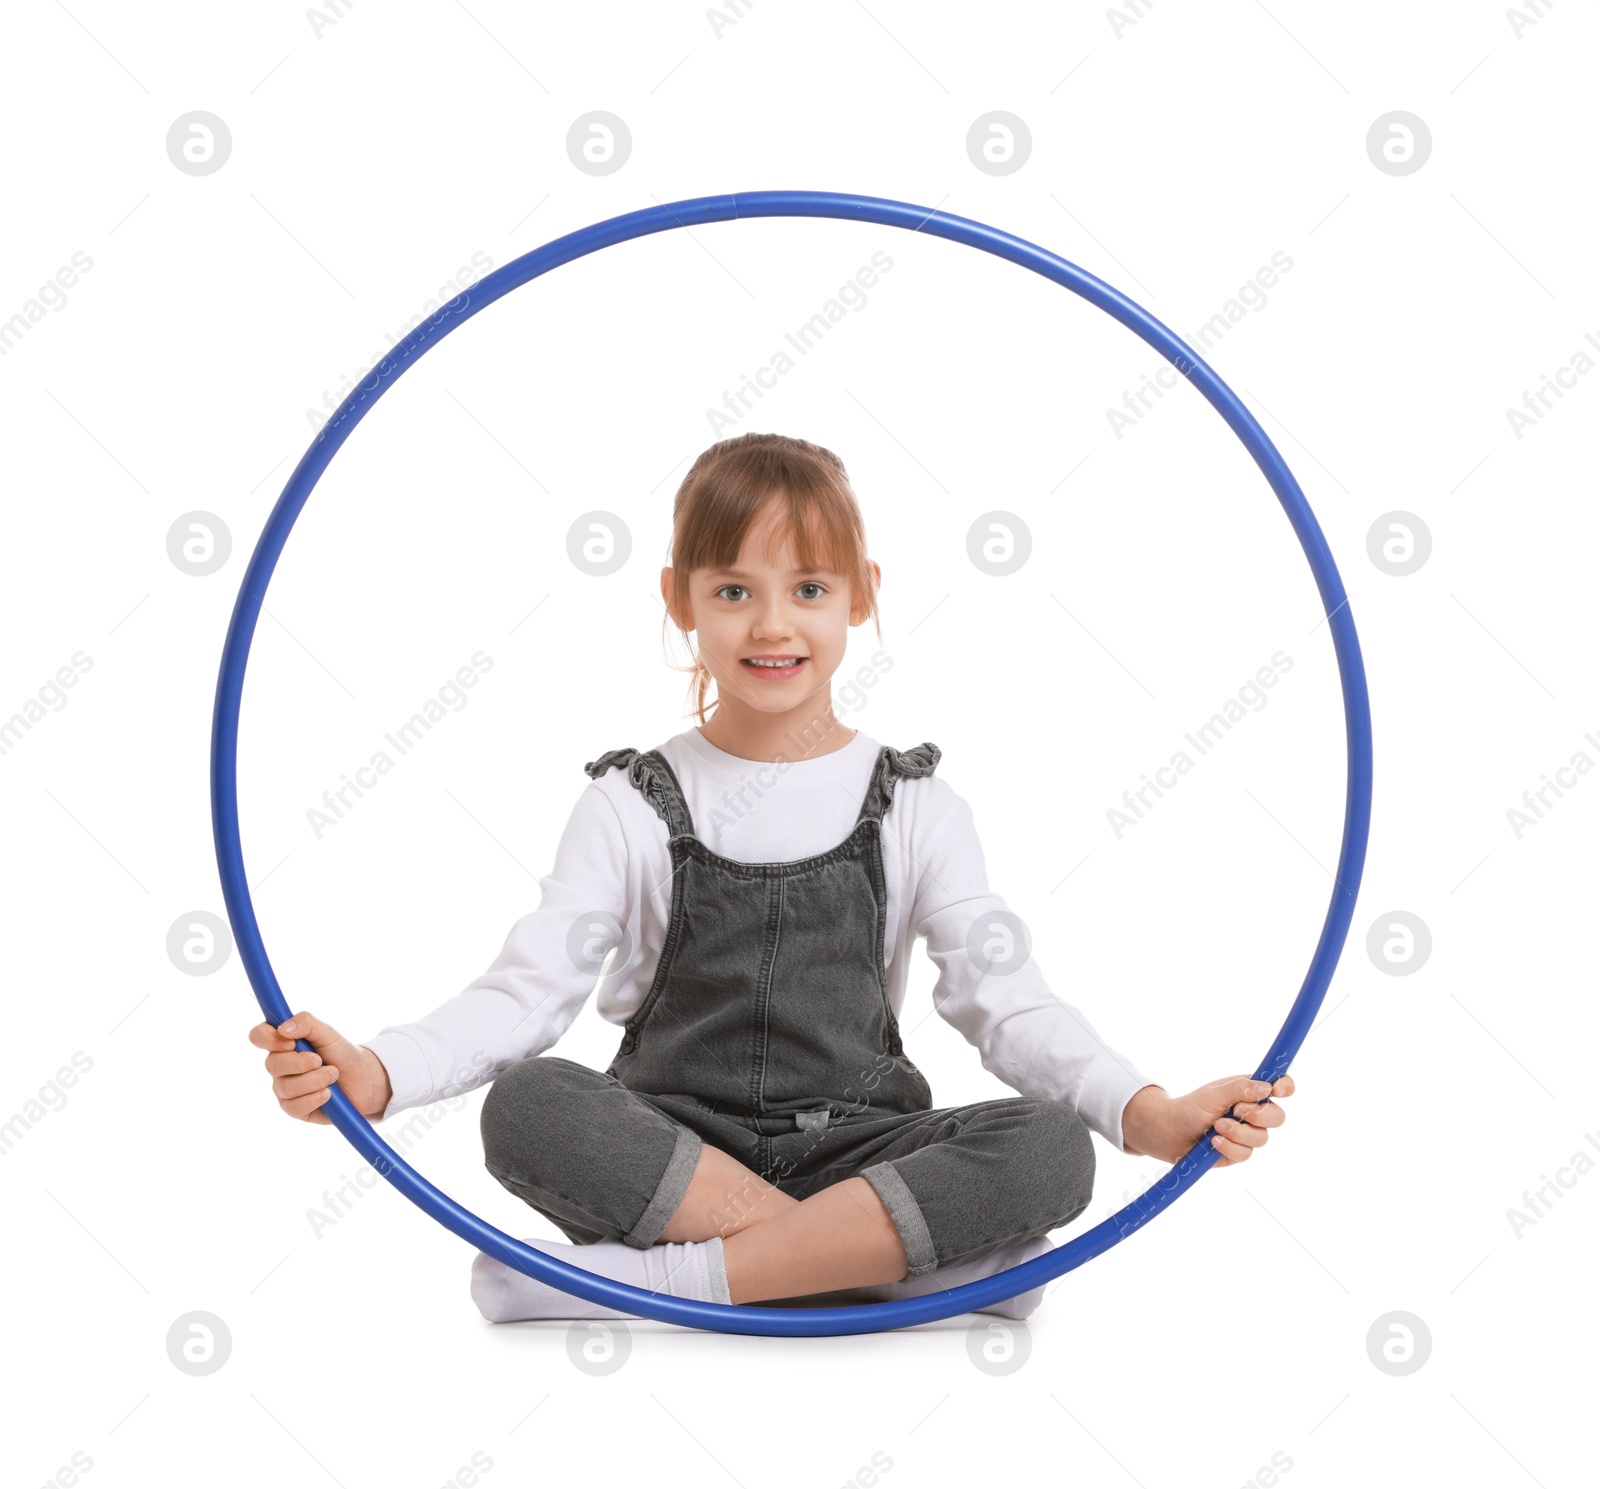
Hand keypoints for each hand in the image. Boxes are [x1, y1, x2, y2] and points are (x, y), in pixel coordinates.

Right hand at [247, 1010, 392, 1123]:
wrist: (364, 1080)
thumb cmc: (343, 1055)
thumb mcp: (329, 1034)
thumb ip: (307, 1024)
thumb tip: (283, 1027)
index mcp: (284, 1043)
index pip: (259, 1036)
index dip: (268, 1038)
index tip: (291, 1043)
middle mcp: (280, 1066)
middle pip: (272, 1064)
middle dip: (300, 1063)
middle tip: (321, 1060)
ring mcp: (285, 1088)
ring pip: (285, 1087)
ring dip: (314, 1080)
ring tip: (333, 1075)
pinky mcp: (294, 1109)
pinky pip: (293, 1107)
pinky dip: (314, 1098)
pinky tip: (328, 1094)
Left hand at [1120, 1074, 1294, 1165]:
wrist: (1169, 1132)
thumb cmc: (1190, 1107)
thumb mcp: (1213, 1094)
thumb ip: (1240, 1089)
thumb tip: (1267, 1088)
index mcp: (1248, 1091)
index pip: (1279, 1086)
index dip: (1285, 1087)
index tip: (1278, 1090)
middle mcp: (1252, 1112)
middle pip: (1277, 1117)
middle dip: (1259, 1115)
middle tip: (1236, 1111)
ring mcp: (1246, 1134)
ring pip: (1262, 1138)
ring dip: (1238, 1132)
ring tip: (1216, 1127)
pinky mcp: (1238, 1152)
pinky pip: (1246, 1153)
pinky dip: (1229, 1147)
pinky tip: (1213, 1142)